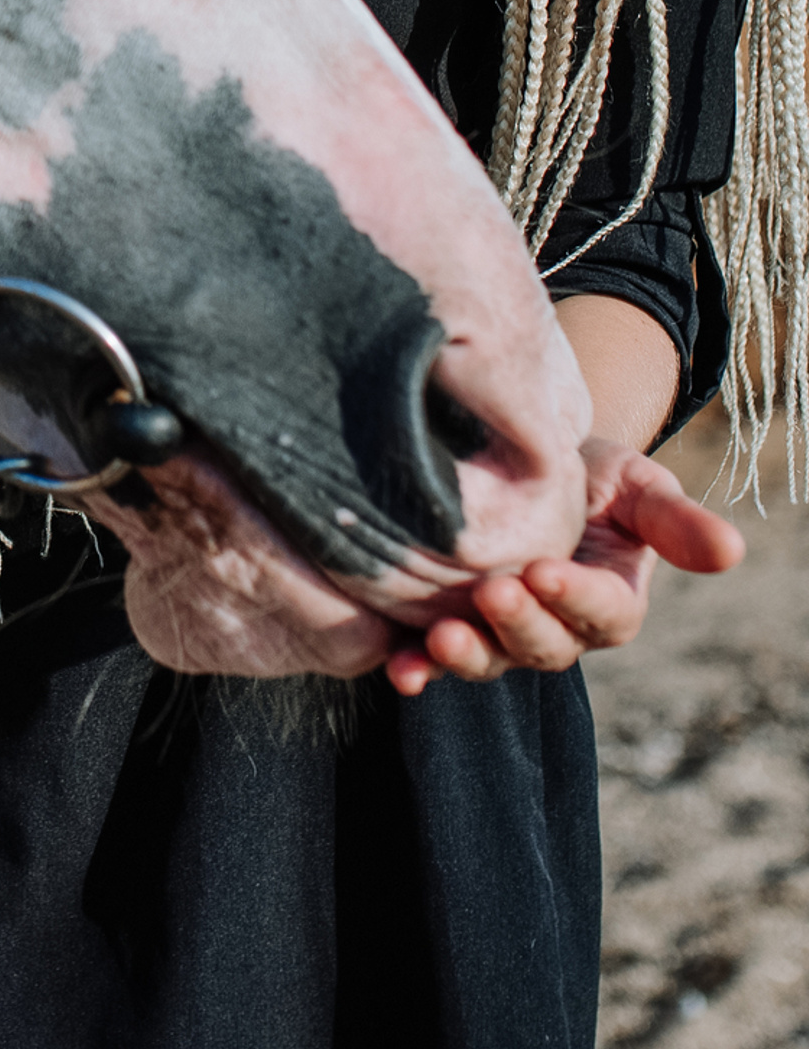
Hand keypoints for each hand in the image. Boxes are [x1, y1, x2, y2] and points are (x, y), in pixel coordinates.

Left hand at [383, 438, 745, 695]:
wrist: (520, 460)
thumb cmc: (587, 473)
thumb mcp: (635, 485)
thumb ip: (673, 521)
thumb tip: (730, 550)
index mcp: (609, 600)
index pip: (602, 611)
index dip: (575, 596)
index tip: (543, 571)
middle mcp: (557, 628)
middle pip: (545, 645)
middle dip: (519, 624)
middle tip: (491, 592)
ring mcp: (500, 633)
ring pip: (491, 658)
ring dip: (466, 656)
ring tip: (441, 638)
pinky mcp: (446, 624)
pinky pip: (432, 657)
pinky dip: (416, 666)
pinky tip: (399, 670)